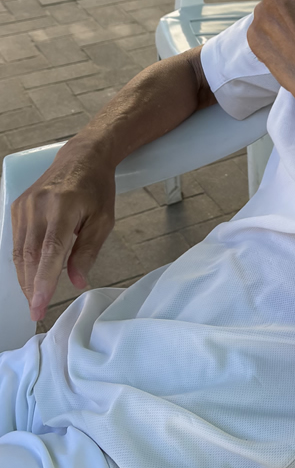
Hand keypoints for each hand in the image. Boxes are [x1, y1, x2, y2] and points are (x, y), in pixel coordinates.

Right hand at [11, 139, 115, 322]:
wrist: (81, 157)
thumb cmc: (96, 187)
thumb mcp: (104, 219)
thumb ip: (88, 250)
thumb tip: (77, 282)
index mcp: (62, 207)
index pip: (49, 252)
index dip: (43, 283)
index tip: (39, 307)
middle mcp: (38, 206)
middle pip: (30, 256)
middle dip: (32, 287)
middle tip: (37, 311)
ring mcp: (25, 206)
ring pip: (19, 251)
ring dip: (25, 278)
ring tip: (35, 298)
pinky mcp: (18, 207)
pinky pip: (17, 241)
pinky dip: (22, 261)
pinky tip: (30, 275)